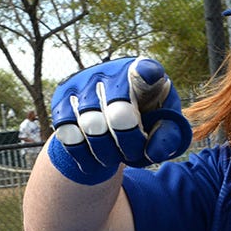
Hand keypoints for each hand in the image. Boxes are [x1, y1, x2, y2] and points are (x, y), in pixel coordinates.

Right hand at [49, 57, 191, 183]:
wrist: (112, 116)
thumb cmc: (147, 118)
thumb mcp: (166, 124)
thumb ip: (169, 136)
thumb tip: (152, 152)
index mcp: (144, 73)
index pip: (146, 71)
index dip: (146, 74)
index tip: (148, 75)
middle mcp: (111, 72)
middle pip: (119, 115)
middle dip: (129, 143)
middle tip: (133, 154)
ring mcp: (83, 83)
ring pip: (91, 127)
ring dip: (107, 153)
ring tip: (116, 157)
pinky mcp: (61, 99)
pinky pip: (68, 134)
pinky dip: (84, 155)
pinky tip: (96, 160)